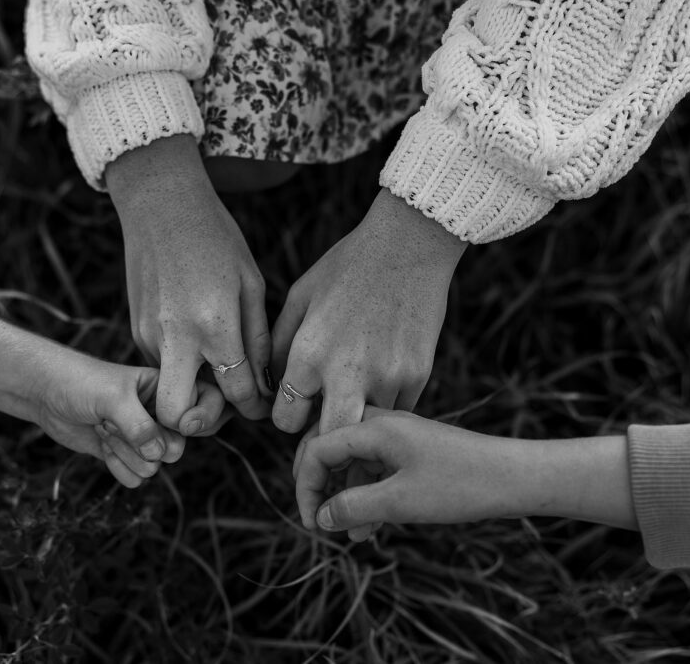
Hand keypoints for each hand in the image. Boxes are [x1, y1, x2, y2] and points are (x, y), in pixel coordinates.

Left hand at [33, 348, 226, 487]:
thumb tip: (159, 457)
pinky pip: (135, 478)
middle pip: (175, 449)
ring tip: (105, 427)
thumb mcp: (113, 398)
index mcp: (167, 390)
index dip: (189, 423)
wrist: (45, 392)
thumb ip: (140, 426)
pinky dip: (117, 467)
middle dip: (143, 443)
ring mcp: (142, 437)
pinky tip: (101, 445)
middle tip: (117, 420)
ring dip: (124, 453)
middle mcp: (159, 415)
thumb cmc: (81, 382)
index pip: (199, 412)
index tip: (170, 422)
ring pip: (153, 467)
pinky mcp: (123, 455)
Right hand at [107, 135, 271, 429]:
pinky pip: (159, 366)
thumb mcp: (250, 283)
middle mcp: (176, 337)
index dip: (255, 407)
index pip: (236, 392)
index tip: (263, 404)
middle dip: (203, 422)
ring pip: (167, 390)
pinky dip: (179, 367)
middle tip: (224, 406)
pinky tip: (197, 343)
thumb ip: (256, 339)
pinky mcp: (135, 329)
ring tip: (217, 367)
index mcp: (214, 324)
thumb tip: (262, 384)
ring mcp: (149, 335)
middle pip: (177, 415)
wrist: (160, 203)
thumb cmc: (216, 237)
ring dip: (192, 390)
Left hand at [272, 189, 465, 539]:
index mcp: (308, 354)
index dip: (287, 416)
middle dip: (319, 444)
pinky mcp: (417, 375)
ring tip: (352, 406)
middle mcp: (346, 373)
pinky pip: (396, 411)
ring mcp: (387, 378)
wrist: (409, 245)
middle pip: (328, 443)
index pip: (285, 419)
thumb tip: (271, 389)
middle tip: (318, 434)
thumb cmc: (346, 268)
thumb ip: (277, 347)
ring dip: (356, 424)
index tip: (295, 407)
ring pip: (366, 431)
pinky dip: (385, 408)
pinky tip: (380, 380)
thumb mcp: (298, 298)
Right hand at [293, 407, 533, 531]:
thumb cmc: (461, 485)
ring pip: (353, 462)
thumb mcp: (400, 502)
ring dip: (345, 496)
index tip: (311, 523)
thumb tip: (320, 517)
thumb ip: (353, 508)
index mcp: (374, 427)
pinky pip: (376, 469)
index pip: (317, 448)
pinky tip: (371, 528)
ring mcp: (398, 437)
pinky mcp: (413, 451)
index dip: (305, 486)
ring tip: (351, 534)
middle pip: (329, 448)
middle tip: (319, 521)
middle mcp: (382, 425)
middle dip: (319, 485)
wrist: (516, 477)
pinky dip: (367, 496)